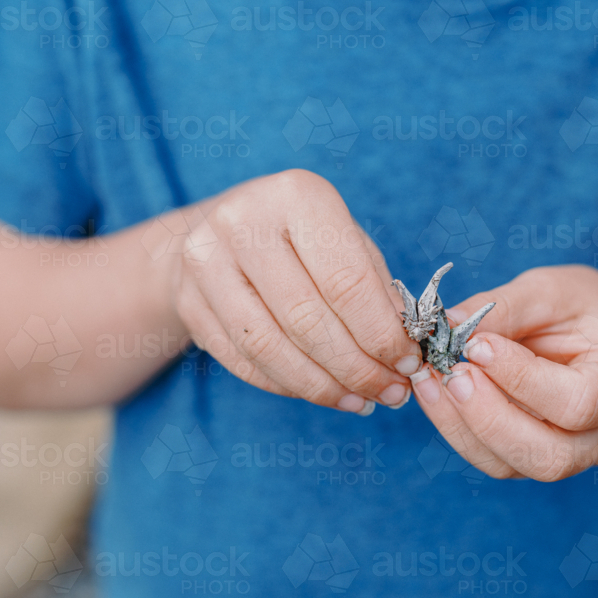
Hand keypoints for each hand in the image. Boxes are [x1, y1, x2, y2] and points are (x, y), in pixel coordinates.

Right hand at [171, 169, 421, 413]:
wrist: (217, 228)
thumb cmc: (301, 236)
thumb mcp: (346, 241)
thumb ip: (376, 289)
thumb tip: (406, 349)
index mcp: (297, 196)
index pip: (346, 282)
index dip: (382, 334)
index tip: (409, 364)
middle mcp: (243, 223)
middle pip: (307, 319)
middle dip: (357, 368)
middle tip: (391, 392)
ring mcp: (205, 262)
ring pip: (270, 347)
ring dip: (323, 386)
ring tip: (362, 401)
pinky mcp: (188, 302)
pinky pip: (243, 361)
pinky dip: (289, 385)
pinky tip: (323, 393)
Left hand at [409, 266, 597, 479]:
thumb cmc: (582, 308)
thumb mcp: (552, 290)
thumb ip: (506, 307)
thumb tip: (449, 325)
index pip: (576, 403)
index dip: (521, 379)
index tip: (477, 344)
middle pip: (546, 457)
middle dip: (488, 417)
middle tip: (451, 373)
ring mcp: (570, 456)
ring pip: (510, 465)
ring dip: (461, 425)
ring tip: (430, 378)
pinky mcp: (532, 458)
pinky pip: (490, 459)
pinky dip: (455, 427)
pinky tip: (434, 391)